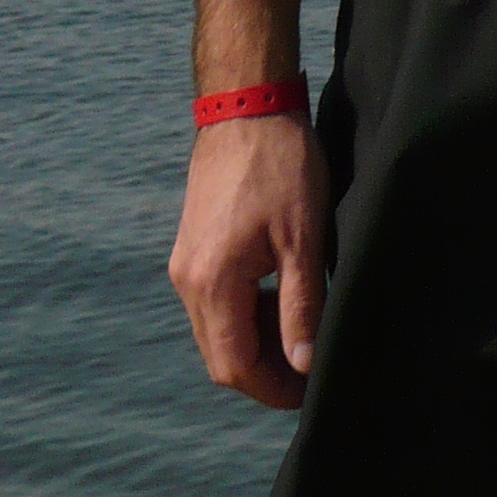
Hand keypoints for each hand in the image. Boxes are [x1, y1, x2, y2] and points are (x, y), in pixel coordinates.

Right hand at [168, 115, 330, 408]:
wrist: (246, 105)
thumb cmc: (280, 164)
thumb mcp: (303, 238)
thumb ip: (302, 306)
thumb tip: (303, 364)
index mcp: (212, 282)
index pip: (236, 367)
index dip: (274, 389)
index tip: (311, 391)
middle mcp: (187, 280)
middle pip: (221, 357)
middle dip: (265, 372)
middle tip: (310, 365)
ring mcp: (185, 264)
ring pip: (216, 332)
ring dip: (256, 342)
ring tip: (301, 327)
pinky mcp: (192, 248)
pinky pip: (213, 304)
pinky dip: (244, 314)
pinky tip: (279, 297)